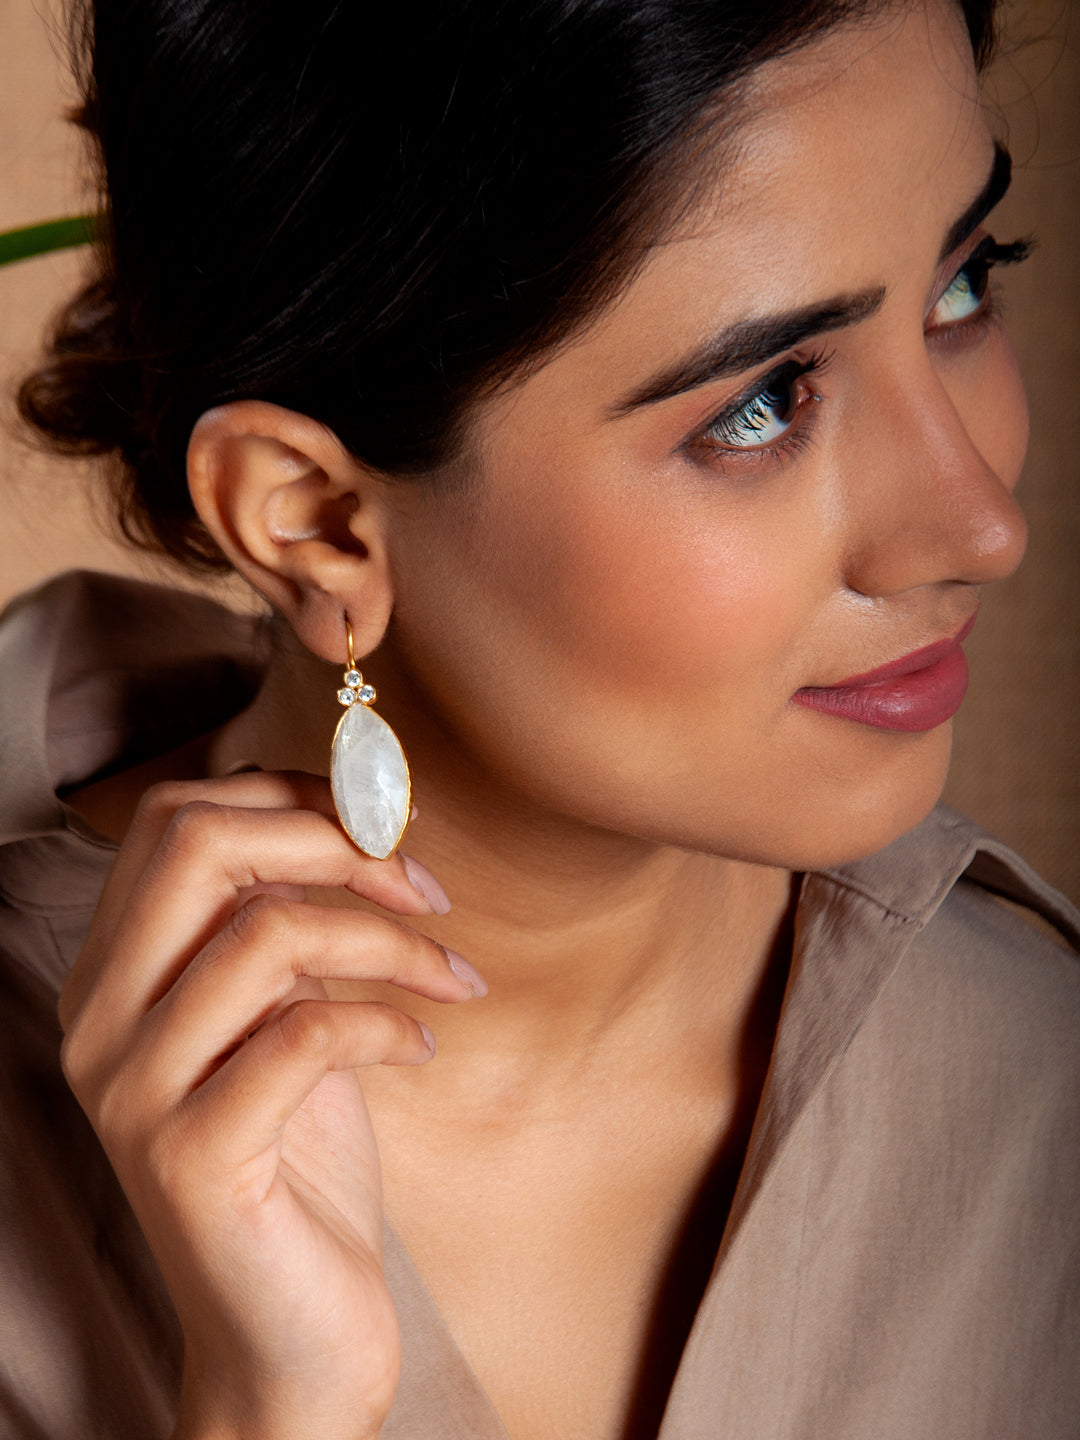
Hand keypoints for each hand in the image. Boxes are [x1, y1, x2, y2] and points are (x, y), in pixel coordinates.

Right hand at [58, 772, 482, 1439]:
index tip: (384, 828)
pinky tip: (423, 1044)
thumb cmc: (299, 1161)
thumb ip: (281, 923)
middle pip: (198, 847)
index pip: (175, 819)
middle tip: (422, 887)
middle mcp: (99, 1022)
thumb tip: (353, 819)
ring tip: (448, 976)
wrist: (290, 1336)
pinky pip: (304, 1034)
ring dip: (390, 941)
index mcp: (113, 973)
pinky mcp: (190, 1159)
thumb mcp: (283, 1016)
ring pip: (266, 934)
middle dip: (334, 842)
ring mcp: (134, 1093)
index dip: (292, 797)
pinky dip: (387, 1020)